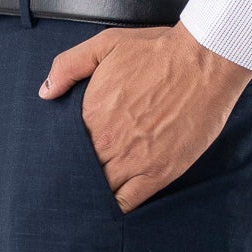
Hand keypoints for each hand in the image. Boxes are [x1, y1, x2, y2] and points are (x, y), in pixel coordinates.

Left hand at [39, 22, 251, 212]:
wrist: (204, 61)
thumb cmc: (159, 52)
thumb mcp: (105, 44)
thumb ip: (69, 65)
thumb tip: (47, 92)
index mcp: (90, 113)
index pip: (64, 147)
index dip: (63, 153)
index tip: (62, 156)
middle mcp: (107, 141)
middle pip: (80, 172)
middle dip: (76, 176)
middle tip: (72, 181)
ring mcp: (132, 160)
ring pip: (100, 190)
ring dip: (94, 193)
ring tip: (91, 196)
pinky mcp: (158, 173)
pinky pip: (127, 203)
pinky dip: (117, 208)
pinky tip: (113, 206)